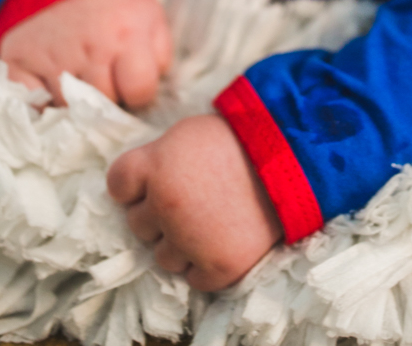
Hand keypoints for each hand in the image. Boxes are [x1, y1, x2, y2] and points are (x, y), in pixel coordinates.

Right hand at [0, 0, 171, 108]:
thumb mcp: (150, 15)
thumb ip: (159, 54)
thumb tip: (152, 89)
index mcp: (127, 35)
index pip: (140, 92)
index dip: (140, 92)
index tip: (132, 81)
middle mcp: (90, 48)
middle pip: (104, 104)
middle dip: (109, 94)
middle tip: (105, 73)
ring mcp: (53, 57)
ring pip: (71, 106)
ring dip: (78, 98)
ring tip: (81, 71)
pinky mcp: (19, 60)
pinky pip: (34, 101)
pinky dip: (42, 98)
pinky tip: (52, 80)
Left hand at [107, 114, 281, 289]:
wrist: (294, 157)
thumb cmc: (241, 139)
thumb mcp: (189, 133)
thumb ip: (158, 158)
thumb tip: (139, 186)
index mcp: (155, 166)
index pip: (118, 184)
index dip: (136, 183)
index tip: (159, 178)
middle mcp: (165, 205)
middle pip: (138, 223)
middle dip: (160, 213)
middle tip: (195, 196)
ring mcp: (190, 240)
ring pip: (162, 257)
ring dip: (180, 243)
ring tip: (212, 218)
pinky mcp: (218, 267)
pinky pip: (192, 278)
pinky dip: (204, 264)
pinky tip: (223, 238)